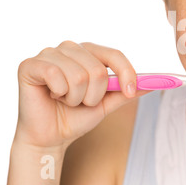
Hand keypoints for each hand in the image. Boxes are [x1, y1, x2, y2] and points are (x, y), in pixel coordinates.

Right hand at [14, 41, 148, 149]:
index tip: (131, 92)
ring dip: (76, 98)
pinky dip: (58, 93)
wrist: (50, 136)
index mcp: (89, 52)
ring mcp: (49, 54)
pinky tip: (51, 95)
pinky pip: (56, 75)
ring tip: (65, 100)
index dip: (126, 73)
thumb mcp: (107, 103)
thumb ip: (127, 91)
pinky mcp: (31, 64)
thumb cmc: (76, 116)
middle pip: (98, 69)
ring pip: (79, 76)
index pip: (114, 54)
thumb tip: (154, 83)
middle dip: (94, 96)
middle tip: (81, 102)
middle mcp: (70, 48)